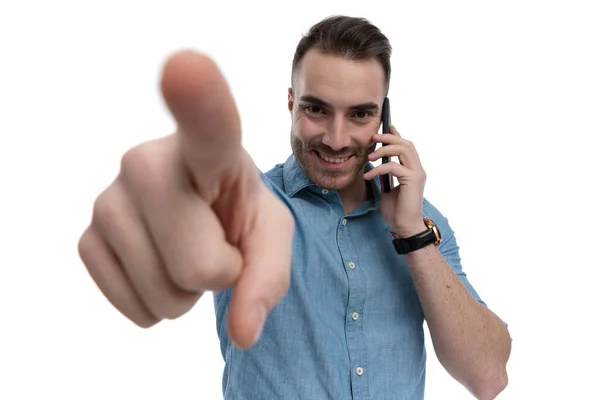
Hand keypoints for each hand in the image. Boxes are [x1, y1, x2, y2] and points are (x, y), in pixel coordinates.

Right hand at [78, 50, 293, 348]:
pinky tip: (159, 264)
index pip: (206, 122)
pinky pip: (134, 306)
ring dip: (187, 291)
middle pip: (198, 265)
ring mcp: (109, 199)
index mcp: (210, 149)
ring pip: (165, 294)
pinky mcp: (87, 237)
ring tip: (185, 249)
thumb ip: (268, 279)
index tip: (186, 67)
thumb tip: (243, 334)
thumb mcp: (272, 236)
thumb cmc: (239, 211)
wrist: (200, 213)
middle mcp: (147, 161)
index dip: (197, 99)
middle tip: (213, 242)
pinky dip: (156, 304)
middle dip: (218, 274)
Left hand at [363, 126, 425, 236]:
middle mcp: (418, 170)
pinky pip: (393, 167)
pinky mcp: (412, 181)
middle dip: (389, 138)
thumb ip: (385, 177)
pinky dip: (378, 169)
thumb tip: (376, 167)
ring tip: (370, 156)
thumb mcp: (387, 190)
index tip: (387, 127)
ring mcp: (417, 174)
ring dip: (384, 150)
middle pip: (406, 144)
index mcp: (413, 171)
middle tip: (373, 138)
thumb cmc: (397, 212)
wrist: (405, 228)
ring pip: (403, 150)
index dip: (397, 135)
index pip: (407, 147)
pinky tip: (368, 176)